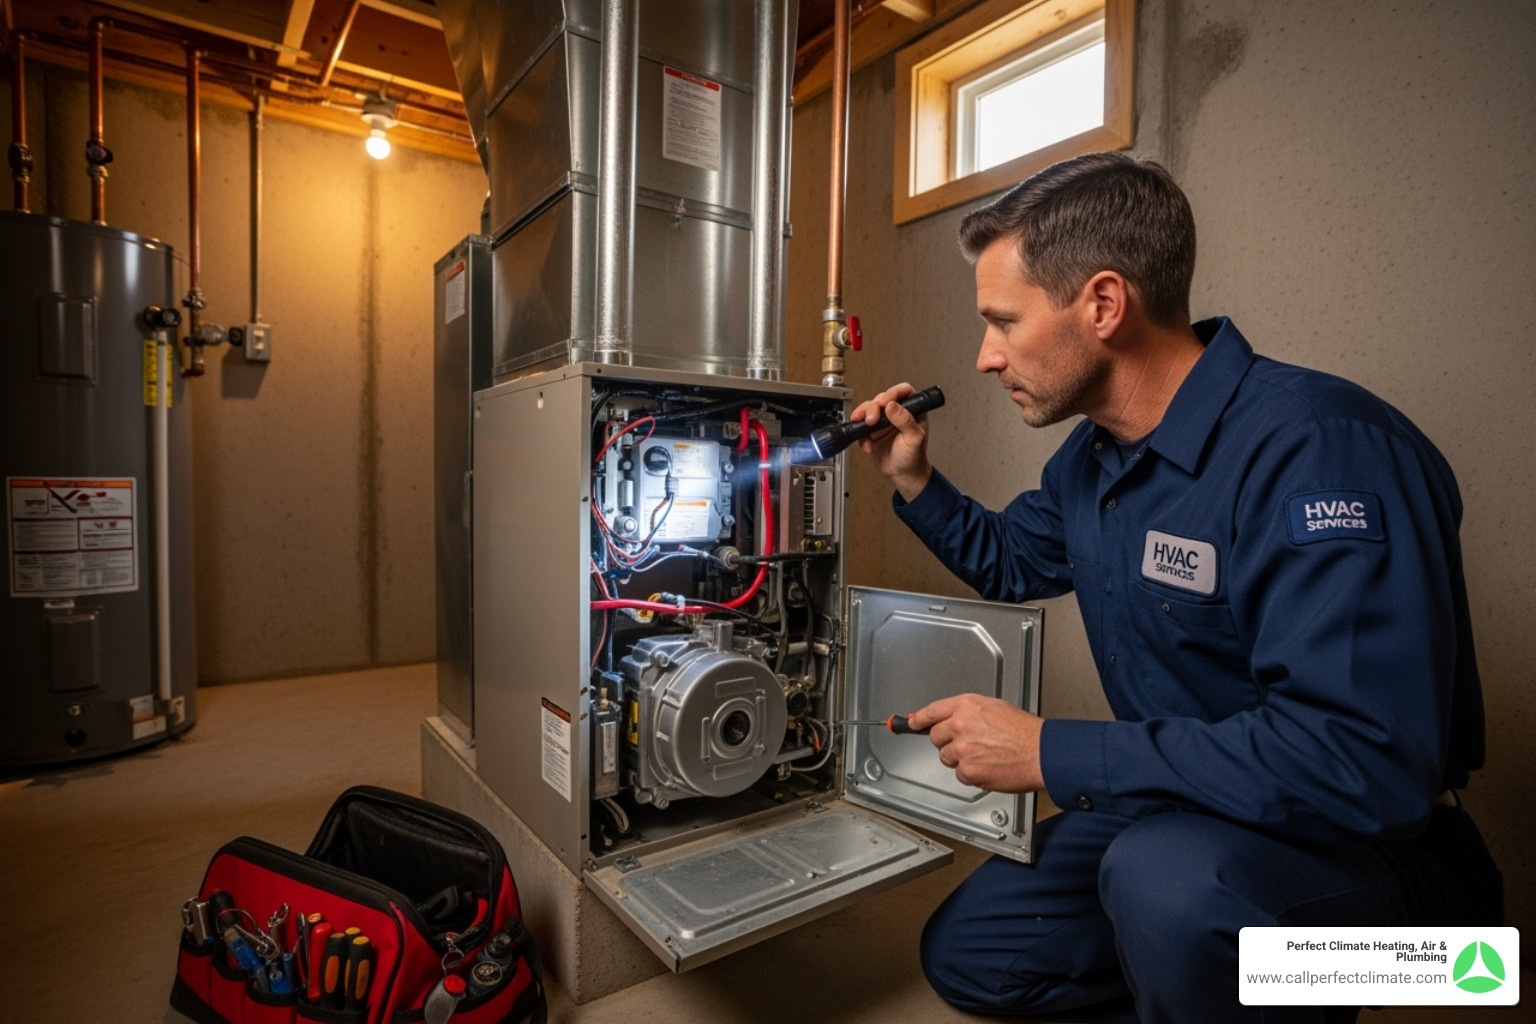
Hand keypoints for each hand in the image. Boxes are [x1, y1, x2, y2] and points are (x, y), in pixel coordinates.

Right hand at [852, 382, 932, 501]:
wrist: (902, 475)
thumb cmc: (914, 457)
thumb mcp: (914, 439)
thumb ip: (905, 421)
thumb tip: (892, 405)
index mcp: (912, 411)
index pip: (904, 392)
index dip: (893, 393)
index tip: (885, 402)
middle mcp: (897, 413)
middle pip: (882, 399)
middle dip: (874, 407)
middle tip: (872, 419)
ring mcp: (883, 422)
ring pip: (869, 409)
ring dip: (864, 416)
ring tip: (865, 426)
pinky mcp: (871, 432)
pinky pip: (861, 426)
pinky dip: (861, 434)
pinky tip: (868, 445)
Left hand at [906, 694, 1043, 792]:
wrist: (1040, 751)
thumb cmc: (1024, 731)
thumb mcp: (994, 708)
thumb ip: (967, 712)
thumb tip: (948, 718)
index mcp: (966, 705)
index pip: (931, 711)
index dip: (919, 719)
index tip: (910, 722)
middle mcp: (960, 725)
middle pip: (935, 737)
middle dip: (948, 741)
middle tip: (969, 743)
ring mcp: (962, 749)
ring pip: (947, 757)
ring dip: (960, 758)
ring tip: (985, 754)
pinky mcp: (968, 770)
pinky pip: (960, 774)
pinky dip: (972, 774)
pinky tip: (988, 766)